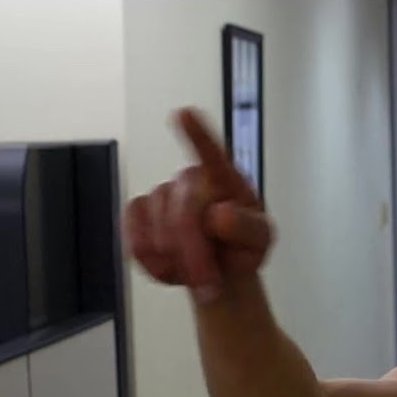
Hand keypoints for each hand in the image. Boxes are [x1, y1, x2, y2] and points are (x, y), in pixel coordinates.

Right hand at [123, 107, 273, 302]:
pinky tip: (172, 270)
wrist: (219, 272)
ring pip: (158, 229)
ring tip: (199, 275)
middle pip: (183, 211)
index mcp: (225, 180)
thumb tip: (220, 215)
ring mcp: (162, 195)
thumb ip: (248, 228)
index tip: (183, 114)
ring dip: (178, 262)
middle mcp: (191, 181)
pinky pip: (136, 239)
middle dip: (195, 252)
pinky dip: (154, 263)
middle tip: (209, 282)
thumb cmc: (242, 248)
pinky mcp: (138, 216)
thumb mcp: (260, 240)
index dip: (197, 134)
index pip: (211, 153)